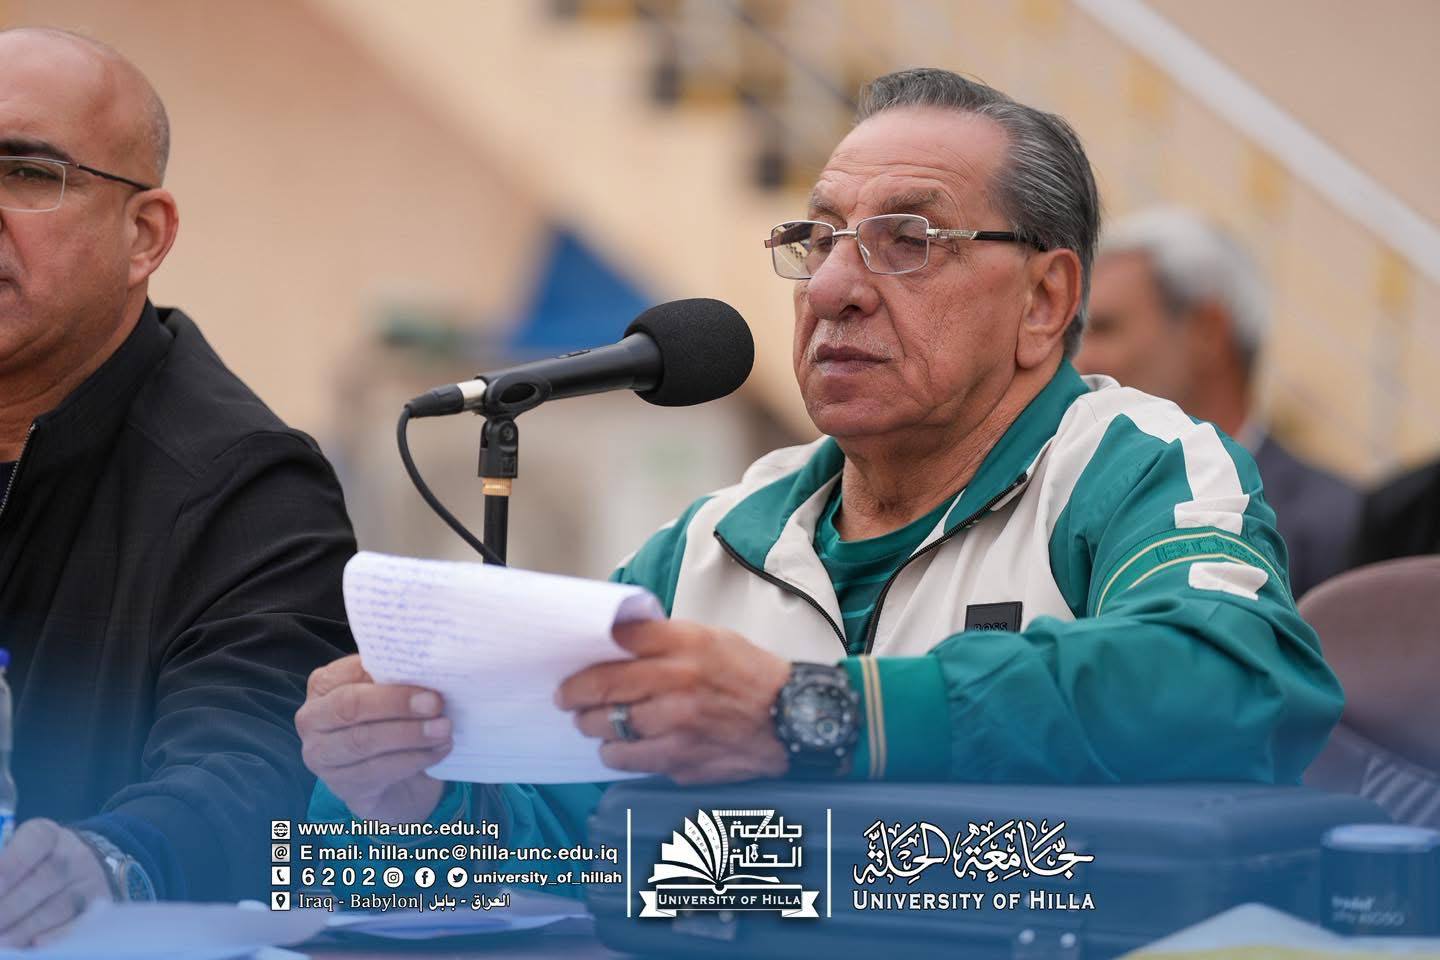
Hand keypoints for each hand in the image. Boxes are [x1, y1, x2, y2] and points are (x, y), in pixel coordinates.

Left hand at [0, 819, 111, 946]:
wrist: (83, 868)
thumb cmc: (35, 864)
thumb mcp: (19, 853)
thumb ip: (4, 868)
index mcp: (46, 835)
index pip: (34, 842)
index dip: (10, 866)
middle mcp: (73, 854)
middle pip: (45, 878)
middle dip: (9, 907)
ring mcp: (89, 881)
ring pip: (59, 905)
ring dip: (25, 928)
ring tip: (2, 944)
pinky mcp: (98, 907)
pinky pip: (79, 923)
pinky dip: (58, 936)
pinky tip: (35, 945)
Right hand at [296, 654, 452, 822]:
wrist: (394, 780)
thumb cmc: (391, 722)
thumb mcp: (391, 695)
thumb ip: (397, 679)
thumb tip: (426, 668)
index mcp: (324, 685)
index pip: (350, 672)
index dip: (388, 671)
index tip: (425, 672)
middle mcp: (312, 719)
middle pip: (351, 706)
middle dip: (396, 703)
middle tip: (435, 703)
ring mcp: (321, 756)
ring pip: (364, 741)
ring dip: (411, 734)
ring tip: (444, 729)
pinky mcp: (342, 786)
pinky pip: (378, 770)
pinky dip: (414, 759)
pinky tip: (438, 750)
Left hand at [559, 620, 791, 783]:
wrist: (794, 720)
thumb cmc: (750, 676)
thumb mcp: (711, 638)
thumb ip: (662, 639)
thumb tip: (615, 643)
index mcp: (686, 645)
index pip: (617, 643)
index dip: (587, 658)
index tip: (572, 669)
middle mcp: (678, 683)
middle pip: (602, 688)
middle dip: (575, 695)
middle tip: (568, 699)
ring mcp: (678, 726)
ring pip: (609, 729)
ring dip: (594, 727)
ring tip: (597, 723)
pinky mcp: (680, 760)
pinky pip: (629, 760)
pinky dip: (619, 754)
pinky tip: (625, 747)